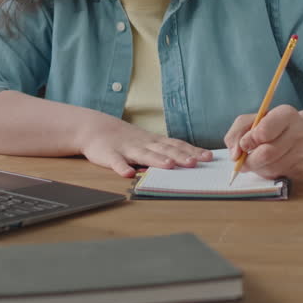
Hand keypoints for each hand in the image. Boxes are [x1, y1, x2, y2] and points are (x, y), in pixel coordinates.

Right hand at [77, 114, 212, 177]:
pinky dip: (122, 167)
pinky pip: (116, 162)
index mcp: (154, 141)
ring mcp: (126, 149)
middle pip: (164, 149)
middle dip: (180, 156)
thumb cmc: (126, 139)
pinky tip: (128, 174)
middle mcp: (143, 143)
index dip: (192, 150)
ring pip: (143, 154)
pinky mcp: (109, 155)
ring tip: (169, 165)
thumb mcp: (147, 142)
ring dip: (156, 160)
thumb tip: (191, 160)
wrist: (94, 128)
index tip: (208, 156)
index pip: (177, 145)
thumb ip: (165, 149)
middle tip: (195, 163)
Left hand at [223, 104, 302, 179]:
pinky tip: (267, 164)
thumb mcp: (251, 120)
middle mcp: (299, 132)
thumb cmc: (268, 126)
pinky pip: (276, 177)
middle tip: (241, 160)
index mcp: (287, 114)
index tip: (243, 143)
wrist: (297, 135)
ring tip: (255, 159)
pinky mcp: (301, 169)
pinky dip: (266, 173)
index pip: (264, 132)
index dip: (249, 140)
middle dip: (249, 160)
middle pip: (267, 154)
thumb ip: (237, 132)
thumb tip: (235, 155)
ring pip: (270, 168)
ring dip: (256, 167)